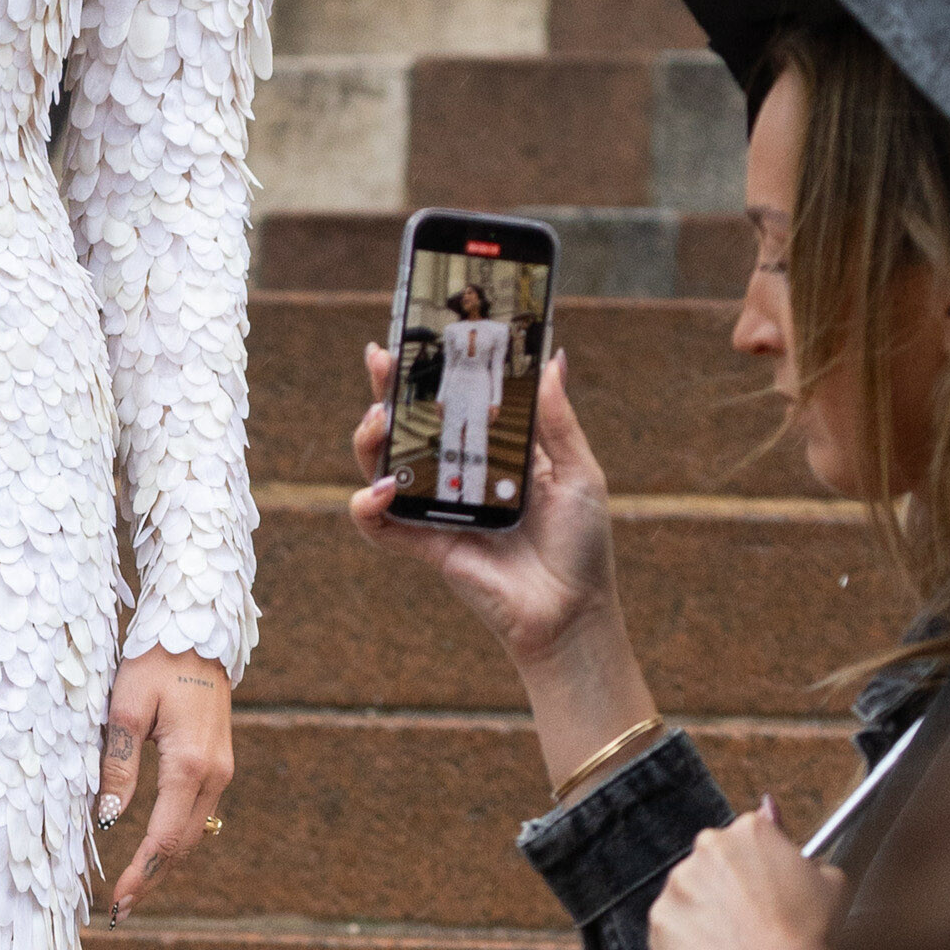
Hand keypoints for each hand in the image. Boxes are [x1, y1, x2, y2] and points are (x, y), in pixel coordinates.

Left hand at [94, 644, 231, 920]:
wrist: (196, 631)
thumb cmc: (154, 663)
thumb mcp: (123, 708)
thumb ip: (118, 764)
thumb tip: (110, 819)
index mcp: (190, 764)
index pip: (164, 836)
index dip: (140, 874)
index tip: (118, 903)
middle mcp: (215, 773)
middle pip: (184, 844)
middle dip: (152, 880)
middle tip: (120, 911)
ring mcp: (222, 769)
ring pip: (195, 832)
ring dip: (165, 864)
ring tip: (134, 890)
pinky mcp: (218, 763)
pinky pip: (198, 813)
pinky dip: (176, 839)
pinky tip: (154, 853)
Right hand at [352, 344, 662, 806]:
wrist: (572, 613)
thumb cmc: (582, 545)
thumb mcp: (579, 472)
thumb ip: (555, 420)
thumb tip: (553, 358)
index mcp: (494, 454)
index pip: (452, 402)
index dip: (430, 372)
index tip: (416, 336)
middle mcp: (458, 477)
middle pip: (408, 426)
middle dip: (386, 391)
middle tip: (379, 360)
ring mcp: (436, 511)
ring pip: (380, 467)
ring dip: (368, 441)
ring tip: (376, 422)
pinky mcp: (423, 546)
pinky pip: (377, 523)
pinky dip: (367, 505)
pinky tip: (381, 489)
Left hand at [646, 795, 844, 949]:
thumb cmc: (815, 938)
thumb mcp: (831, 883)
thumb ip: (805, 853)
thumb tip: (776, 817)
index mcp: (750, 830)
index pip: (748, 838)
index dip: (758, 867)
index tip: (763, 891)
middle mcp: (707, 847)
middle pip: (713, 861)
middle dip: (727, 886)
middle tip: (749, 920)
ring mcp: (678, 883)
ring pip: (689, 893)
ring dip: (705, 912)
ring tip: (733, 944)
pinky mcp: (658, 920)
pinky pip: (671, 927)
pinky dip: (686, 941)